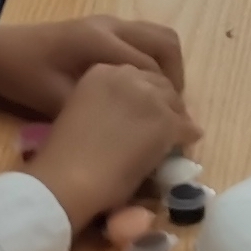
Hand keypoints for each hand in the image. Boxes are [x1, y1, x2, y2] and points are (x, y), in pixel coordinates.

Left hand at [0, 14, 185, 122]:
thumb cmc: (23, 77)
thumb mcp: (55, 101)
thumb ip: (95, 111)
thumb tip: (130, 132)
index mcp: (100, 42)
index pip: (151, 66)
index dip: (166, 94)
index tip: (172, 122)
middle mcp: (111, 26)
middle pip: (165, 42)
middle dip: (175, 75)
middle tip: (170, 108)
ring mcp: (108, 23)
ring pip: (157, 37)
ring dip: (166, 66)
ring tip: (158, 99)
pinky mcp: (103, 28)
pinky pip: (142, 39)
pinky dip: (151, 60)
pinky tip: (138, 88)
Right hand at [18, 55, 200, 228]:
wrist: (67, 178)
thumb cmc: (64, 155)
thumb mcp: (82, 112)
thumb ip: (108, 104)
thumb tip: (131, 116)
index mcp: (100, 71)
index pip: (136, 75)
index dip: (143, 94)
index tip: (144, 109)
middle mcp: (127, 76)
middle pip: (159, 85)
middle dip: (162, 103)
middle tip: (164, 121)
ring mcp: (149, 97)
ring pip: (175, 104)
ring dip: (175, 118)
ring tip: (175, 134)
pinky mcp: (165, 121)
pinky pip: (186, 127)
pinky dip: (186, 136)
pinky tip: (185, 143)